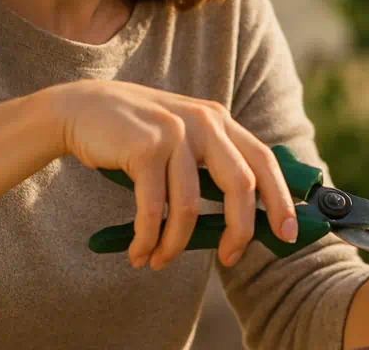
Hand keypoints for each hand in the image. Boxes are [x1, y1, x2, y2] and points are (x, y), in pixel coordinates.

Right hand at [38, 79, 299, 269]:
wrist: (82, 108)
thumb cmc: (136, 135)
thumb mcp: (183, 138)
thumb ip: (212, 164)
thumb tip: (243, 220)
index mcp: (219, 120)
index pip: (264, 160)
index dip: (280, 199)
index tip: (287, 233)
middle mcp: (205, 122)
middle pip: (241, 185)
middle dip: (240, 230)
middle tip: (230, 258)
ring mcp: (175, 133)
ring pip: (191, 207)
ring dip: (176, 244)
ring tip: (159, 260)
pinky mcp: (145, 148)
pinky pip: (154, 209)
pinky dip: (147, 239)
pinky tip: (139, 252)